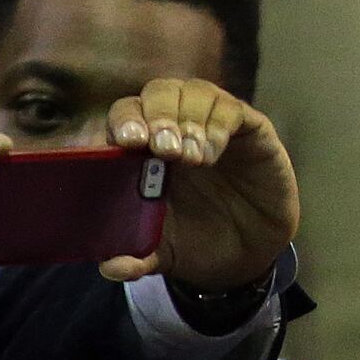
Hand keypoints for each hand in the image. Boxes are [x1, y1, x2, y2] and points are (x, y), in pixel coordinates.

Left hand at [93, 79, 298, 293]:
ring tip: (191, 159)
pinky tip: (212, 154)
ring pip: (194, 92)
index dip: (126, 121)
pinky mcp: (250, 130)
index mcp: (146, 150)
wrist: (249, 256)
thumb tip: (109, 267)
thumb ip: (135, 256)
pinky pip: (232, 109)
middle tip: (163, 150)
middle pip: (158, 93)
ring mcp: (213, 125)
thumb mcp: (162, 252)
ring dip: (188, 120)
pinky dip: (218, 125)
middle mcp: (177, 127)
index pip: (127, 115)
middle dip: (157, 116)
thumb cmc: (196, 241)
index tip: (130, 143)